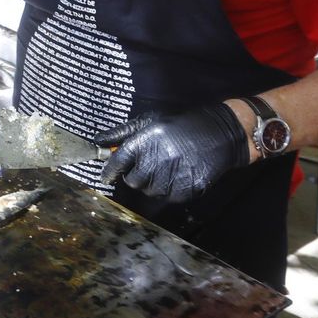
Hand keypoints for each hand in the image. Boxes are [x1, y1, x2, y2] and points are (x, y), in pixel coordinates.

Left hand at [95, 103, 251, 203]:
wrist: (219, 134)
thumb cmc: (180, 125)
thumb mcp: (150, 120)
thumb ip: (122, 133)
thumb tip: (98, 140)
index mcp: (144, 141)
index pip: (117, 163)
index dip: (109, 171)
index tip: (106, 176)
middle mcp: (156, 160)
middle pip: (132, 181)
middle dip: (135, 176)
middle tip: (146, 166)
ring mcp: (172, 177)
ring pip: (149, 191)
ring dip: (152, 183)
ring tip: (166, 167)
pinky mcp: (186, 189)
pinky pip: (167, 196)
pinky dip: (169, 189)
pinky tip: (178, 174)